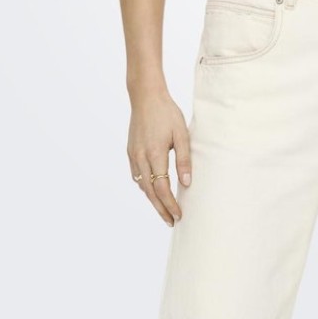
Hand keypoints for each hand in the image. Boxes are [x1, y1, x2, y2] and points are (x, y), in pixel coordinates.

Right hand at [127, 88, 191, 226]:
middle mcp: (140, 158)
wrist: (145, 96)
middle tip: (171, 221)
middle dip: (161, 208)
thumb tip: (187, 183)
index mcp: (155, 154)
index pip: (162, 188)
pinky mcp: (130, 151)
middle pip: (149, 192)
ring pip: (141, 185)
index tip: (179, 215)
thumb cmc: (167, 113)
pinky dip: (145, 186)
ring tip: (164, 209)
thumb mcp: (181, 134)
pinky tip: (153, 190)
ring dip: (152, 200)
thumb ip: (184, 159)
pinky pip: (137, 175)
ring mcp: (133, 155)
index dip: (170, 204)